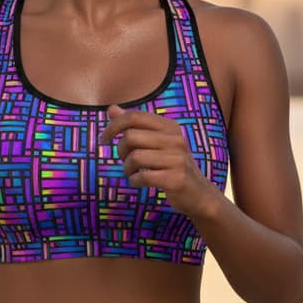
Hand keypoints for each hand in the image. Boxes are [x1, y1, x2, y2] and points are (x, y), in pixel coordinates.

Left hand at [99, 103, 220, 218]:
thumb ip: (134, 126)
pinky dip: (135, 181)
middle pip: (131, 137)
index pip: (134, 116)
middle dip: (121, 151)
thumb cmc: (171, 166)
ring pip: (135, 157)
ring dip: (127, 169)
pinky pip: (143, 177)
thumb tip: (111, 109)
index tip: (104, 139)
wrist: (198, 194)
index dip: (113, 126)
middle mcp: (175, 139)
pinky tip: (139, 183)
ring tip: (134, 173)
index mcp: (169, 126)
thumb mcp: (155, 143)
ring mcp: (178, 159)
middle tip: (126, 161)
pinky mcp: (176, 179)